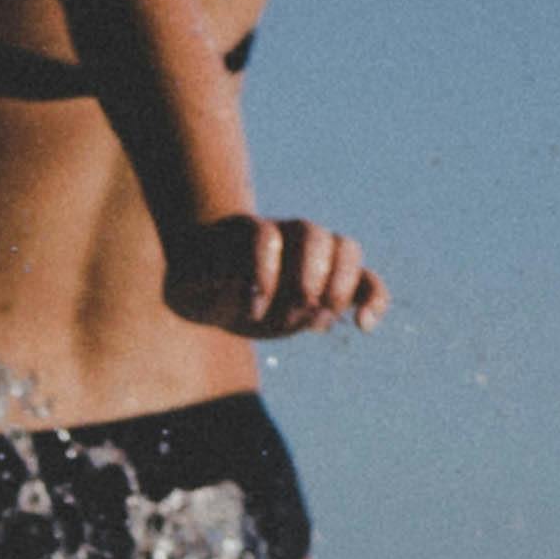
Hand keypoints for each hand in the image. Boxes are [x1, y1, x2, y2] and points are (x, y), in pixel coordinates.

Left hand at [165, 210, 385, 339]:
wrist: (214, 287)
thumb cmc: (198, 286)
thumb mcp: (186, 288)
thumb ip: (201, 284)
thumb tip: (231, 281)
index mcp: (248, 234)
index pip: (263, 236)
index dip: (260, 269)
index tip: (251, 304)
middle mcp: (286, 238)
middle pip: (311, 232)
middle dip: (306, 272)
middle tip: (296, 305)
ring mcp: (314, 259)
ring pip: (344, 248)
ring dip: (339, 284)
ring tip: (321, 319)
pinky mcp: (333, 285)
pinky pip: (367, 282)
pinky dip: (373, 300)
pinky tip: (363, 326)